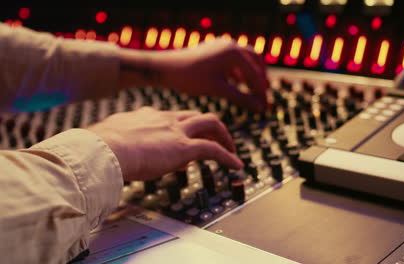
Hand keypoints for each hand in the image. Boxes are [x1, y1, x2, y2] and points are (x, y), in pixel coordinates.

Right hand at [86, 107, 242, 181]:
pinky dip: (227, 157)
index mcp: (146, 116)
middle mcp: (164, 119)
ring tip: (231, 150)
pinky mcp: (183, 147)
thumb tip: (115, 146)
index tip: (183, 136)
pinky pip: (213, 149)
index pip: (172, 117)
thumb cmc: (99, 146)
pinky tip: (235, 165)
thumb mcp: (109, 136)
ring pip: (210, 124)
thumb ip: (119, 137)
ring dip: (223, 136)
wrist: (102, 149)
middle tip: (217, 137)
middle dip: (209, 125)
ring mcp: (176, 131)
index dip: (182, 126)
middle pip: (195, 115)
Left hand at [119, 38, 268, 111]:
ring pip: (245, 60)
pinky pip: (234, 60)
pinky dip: (240, 72)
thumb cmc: (191, 78)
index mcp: (234, 52)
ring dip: (251, 75)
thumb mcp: (218, 90)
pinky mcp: (215, 50)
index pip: (255, 74)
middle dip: (261, 79)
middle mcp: (230, 45)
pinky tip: (239, 85)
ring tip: (254, 92)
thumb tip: (260, 108)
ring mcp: (222, 45)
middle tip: (265, 96)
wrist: (166, 68)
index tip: (265, 106)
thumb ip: (242, 98)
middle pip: (256, 61)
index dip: (261, 92)